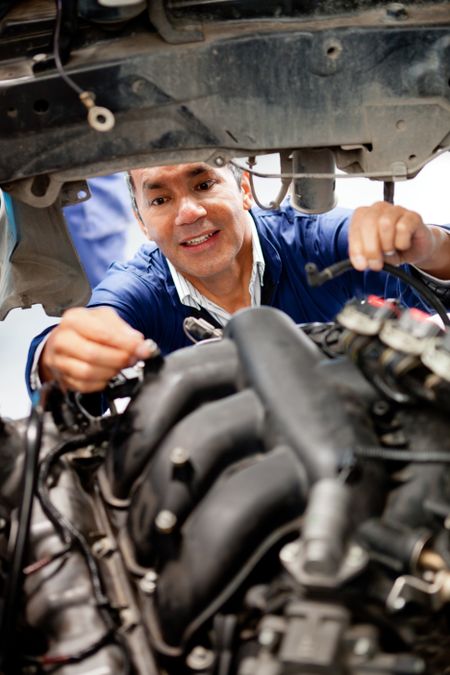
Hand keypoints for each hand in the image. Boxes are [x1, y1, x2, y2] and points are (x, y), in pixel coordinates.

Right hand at [39, 307, 154, 392]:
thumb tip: (140, 344)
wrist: (67, 339)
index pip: (102, 333)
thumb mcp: (106, 319)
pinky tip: (109, 374)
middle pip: (92, 354)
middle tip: (132, 359)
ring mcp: (59, 360)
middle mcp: (62, 340)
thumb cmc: (88, 328)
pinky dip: (101, 383)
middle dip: (118, 359)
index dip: (125, 343)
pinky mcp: (62, 378)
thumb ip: (124, 330)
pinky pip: (84, 386)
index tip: (141, 348)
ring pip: (87, 373)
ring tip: (122, 365)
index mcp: (74, 320)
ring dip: (111, 372)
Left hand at [348, 201, 434, 271]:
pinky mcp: (413, 216)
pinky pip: (403, 227)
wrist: (414, 250)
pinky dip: (401, 242)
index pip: (355, 226)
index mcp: (364, 215)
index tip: (361, 265)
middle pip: (369, 222)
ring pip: (386, 223)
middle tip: (376, 264)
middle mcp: (379, 208)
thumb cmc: (389, 249)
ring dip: (387, 244)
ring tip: (390, 251)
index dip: (356, 247)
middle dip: (370, 248)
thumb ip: (364, 256)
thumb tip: (360, 263)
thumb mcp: (373, 255)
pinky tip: (403, 245)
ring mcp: (396, 210)